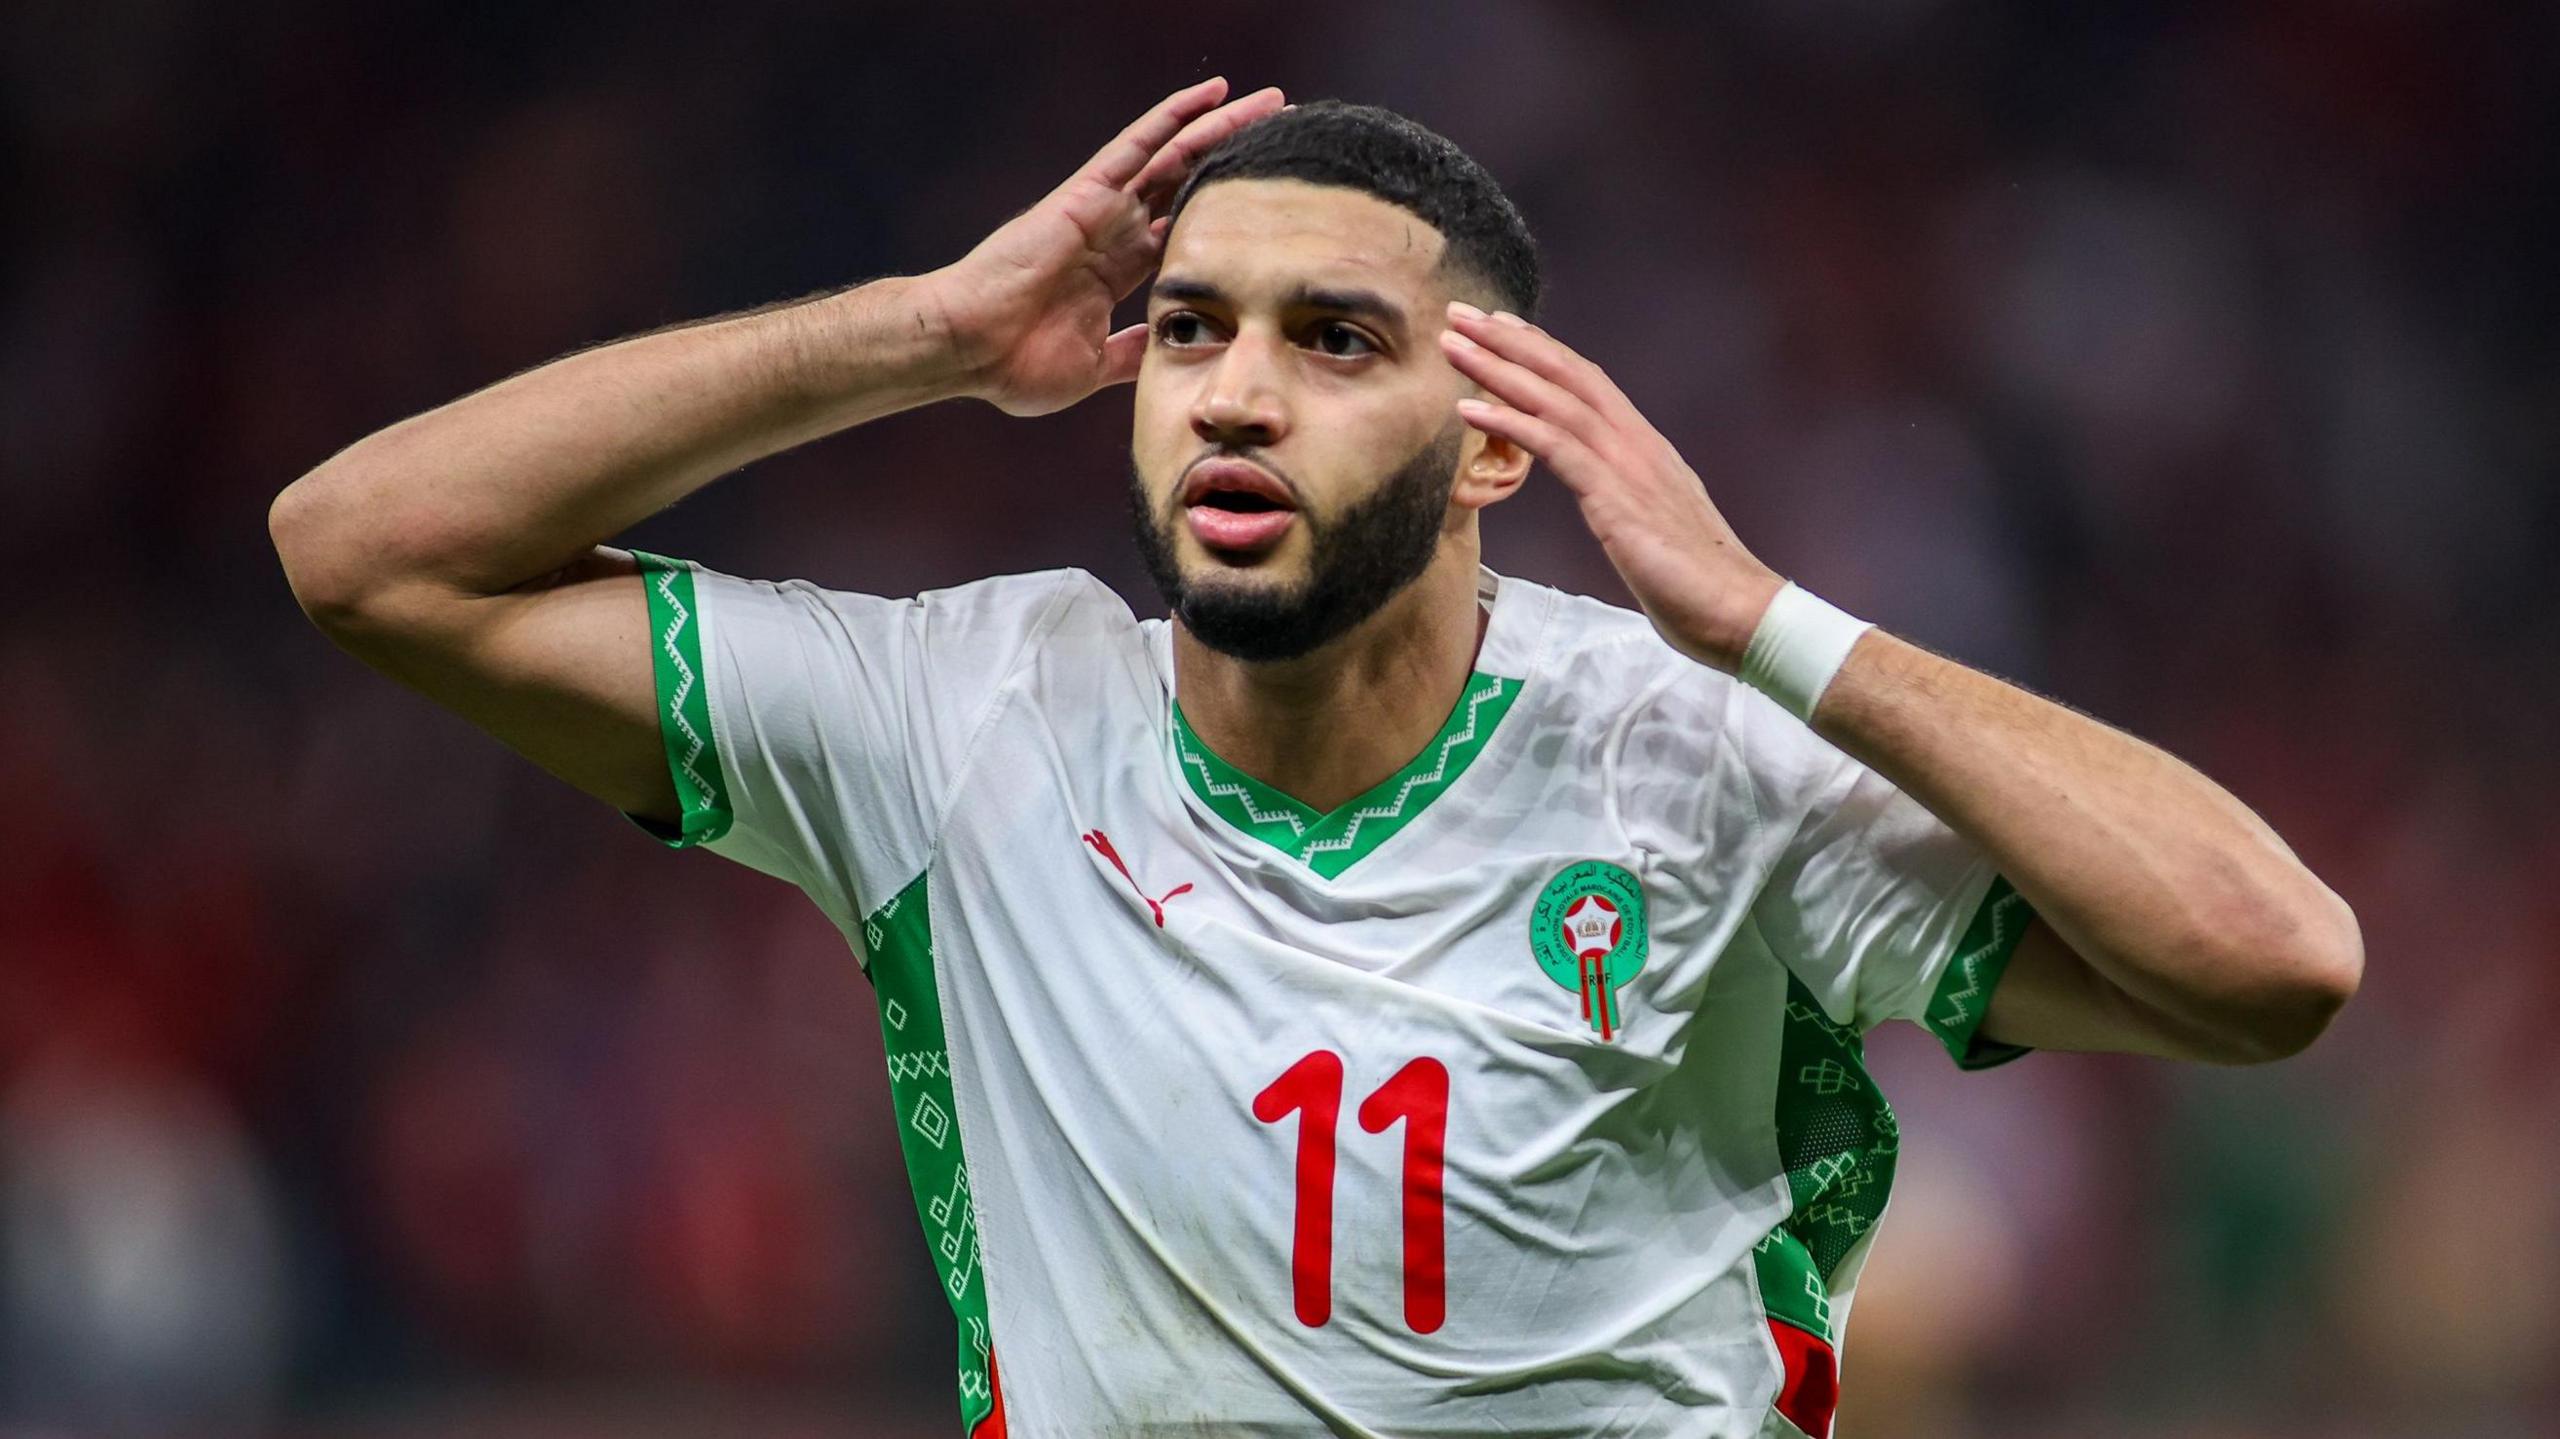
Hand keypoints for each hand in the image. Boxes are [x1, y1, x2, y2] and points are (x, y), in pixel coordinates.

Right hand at [920, 76, 1285, 417]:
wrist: (969, 347)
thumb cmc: (1013, 364)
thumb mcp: (1096, 367)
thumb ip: (1134, 354)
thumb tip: (1170, 351)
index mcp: (1117, 274)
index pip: (1184, 234)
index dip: (1225, 218)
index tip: (1269, 209)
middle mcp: (1115, 233)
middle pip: (1189, 186)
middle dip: (1235, 163)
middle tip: (1286, 140)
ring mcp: (1103, 210)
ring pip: (1176, 156)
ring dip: (1222, 128)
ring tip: (1271, 105)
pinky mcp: (1088, 194)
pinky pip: (1139, 143)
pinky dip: (1175, 116)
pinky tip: (1215, 94)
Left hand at [1439, 302, 1784, 671]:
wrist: (1738, 609)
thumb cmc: (1695, 580)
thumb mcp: (1651, 522)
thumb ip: (1625, 496)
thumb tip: (1605, 494)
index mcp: (1643, 446)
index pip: (1586, 380)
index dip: (1540, 349)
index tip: (1499, 325)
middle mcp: (1634, 443)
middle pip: (1565, 373)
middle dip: (1508, 340)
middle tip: (1458, 314)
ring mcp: (1627, 466)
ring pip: (1554, 400)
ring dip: (1498, 368)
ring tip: (1453, 345)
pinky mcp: (1615, 498)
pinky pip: (1555, 448)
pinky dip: (1510, 421)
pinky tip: (1470, 407)